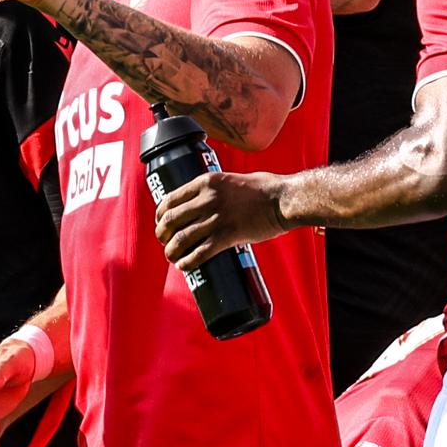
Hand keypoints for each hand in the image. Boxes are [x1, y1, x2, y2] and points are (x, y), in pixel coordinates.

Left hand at [154, 171, 288, 270]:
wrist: (285, 200)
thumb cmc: (264, 189)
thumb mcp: (231, 180)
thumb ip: (214, 190)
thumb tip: (201, 204)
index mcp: (206, 182)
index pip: (170, 199)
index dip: (161, 215)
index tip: (161, 222)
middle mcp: (207, 199)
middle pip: (171, 220)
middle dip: (162, 234)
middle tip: (165, 242)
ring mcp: (216, 218)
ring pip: (181, 238)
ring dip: (172, 251)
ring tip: (172, 257)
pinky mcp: (227, 236)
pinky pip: (199, 253)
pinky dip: (188, 262)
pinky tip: (184, 266)